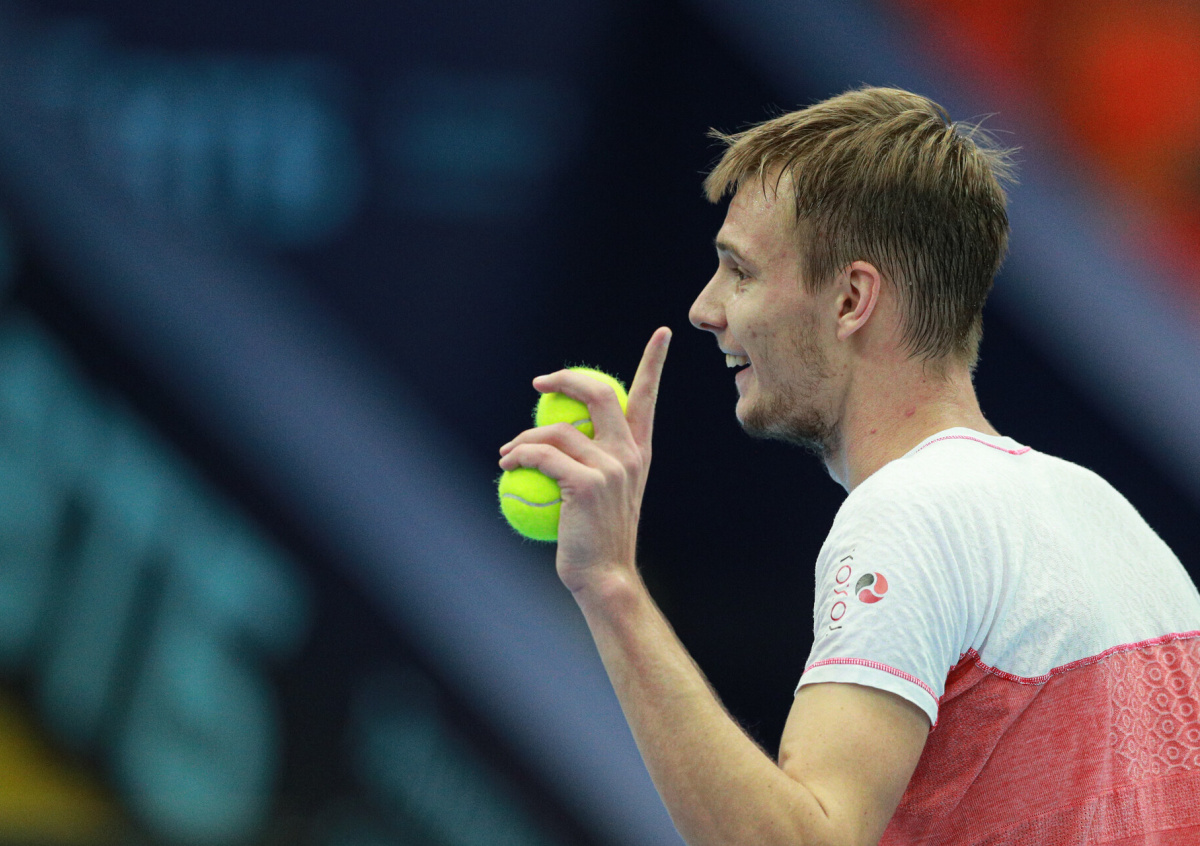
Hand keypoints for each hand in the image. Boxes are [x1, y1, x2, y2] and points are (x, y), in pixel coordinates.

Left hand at [499, 327, 671, 593]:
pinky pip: (542, 456)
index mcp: (639, 453)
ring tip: (508, 453)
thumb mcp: (602, 497)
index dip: (654, 361)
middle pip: (599, 394)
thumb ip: (590, 464)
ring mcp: (611, 467)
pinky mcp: (587, 483)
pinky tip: (506, 465)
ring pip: (557, 431)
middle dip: (567, 379)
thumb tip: (555, 436)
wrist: (605, 576)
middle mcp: (630, 454)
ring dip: (524, 438)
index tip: (663, 334)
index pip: (646, 398)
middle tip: (540, 383)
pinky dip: (519, 457)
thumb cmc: (595, 540)